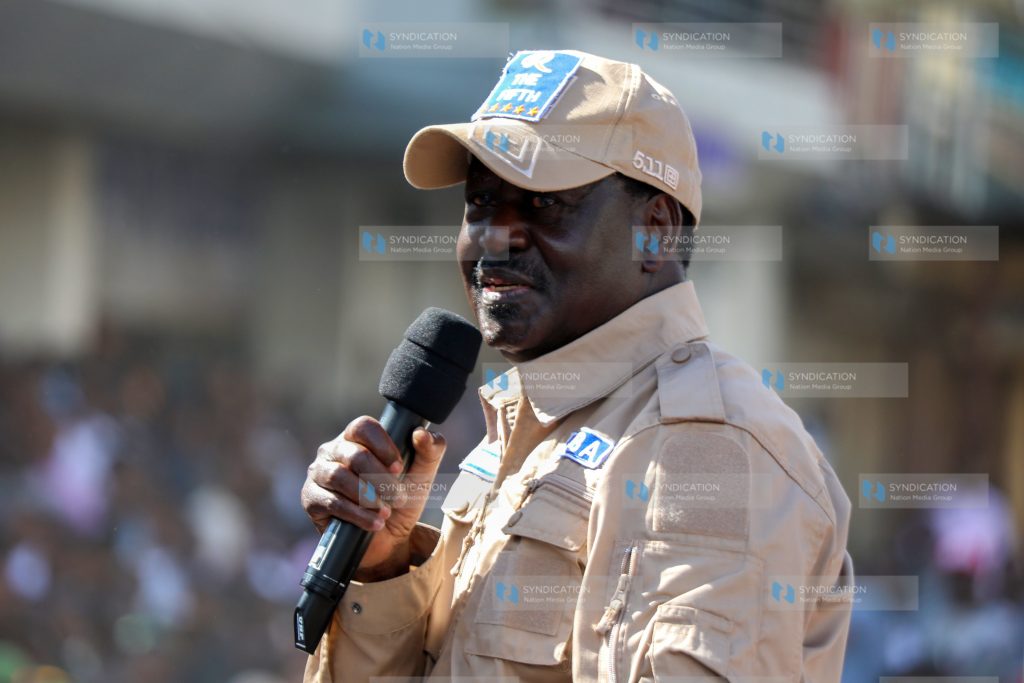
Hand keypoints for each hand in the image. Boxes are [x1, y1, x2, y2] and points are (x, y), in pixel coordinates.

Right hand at [301, 416, 445, 579]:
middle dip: (380, 478)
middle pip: (354, 453)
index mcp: (356, 438)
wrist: (388, 540)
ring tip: (386, 511)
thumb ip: (431, 450)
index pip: (363, 427)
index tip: (399, 468)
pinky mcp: (311, 499)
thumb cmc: (401, 499)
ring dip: (368, 496)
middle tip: (398, 496)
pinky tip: (375, 523)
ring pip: (339, 476)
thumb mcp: (422, 475)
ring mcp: (319, 474)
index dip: (383, 446)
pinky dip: (357, 514)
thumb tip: (422, 433)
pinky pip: (331, 502)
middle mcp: (333, 451)